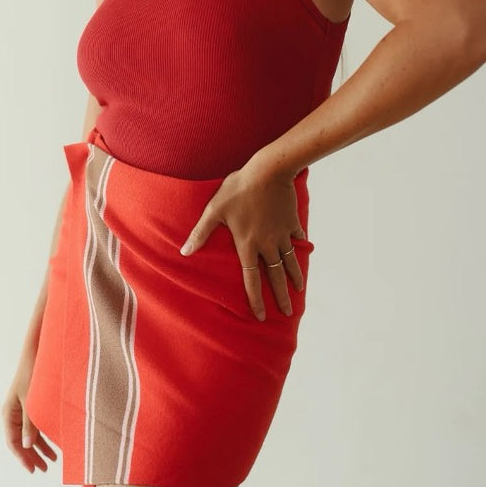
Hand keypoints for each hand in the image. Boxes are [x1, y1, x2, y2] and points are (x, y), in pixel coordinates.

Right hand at [1, 359, 56, 473]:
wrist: (37, 353)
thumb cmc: (33, 375)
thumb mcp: (32, 401)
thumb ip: (30, 423)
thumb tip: (27, 445)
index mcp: (9, 413)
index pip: (13, 442)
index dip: (23, 457)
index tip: (33, 469)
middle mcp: (14, 413)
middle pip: (21, 441)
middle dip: (32, 456)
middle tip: (43, 469)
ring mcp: (23, 410)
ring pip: (30, 435)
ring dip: (40, 448)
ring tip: (52, 461)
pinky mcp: (33, 405)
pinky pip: (36, 426)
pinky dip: (44, 437)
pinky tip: (54, 446)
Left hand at [180, 160, 305, 320]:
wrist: (268, 171)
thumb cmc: (238, 189)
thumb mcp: (214, 210)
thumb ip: (200, 233)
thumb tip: (184, 251)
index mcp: (247, 245)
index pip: (251, 279)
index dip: (256, 299)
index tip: (261, 315)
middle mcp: (267, 244)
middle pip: (275, 276)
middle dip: (282, 297)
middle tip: (288, 312)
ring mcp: (282, 234)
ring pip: (289, 261)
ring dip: (294, 276)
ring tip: (298, 289)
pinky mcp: (292, 221)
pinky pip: (296, 238)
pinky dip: (299, 246)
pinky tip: (302, 250)